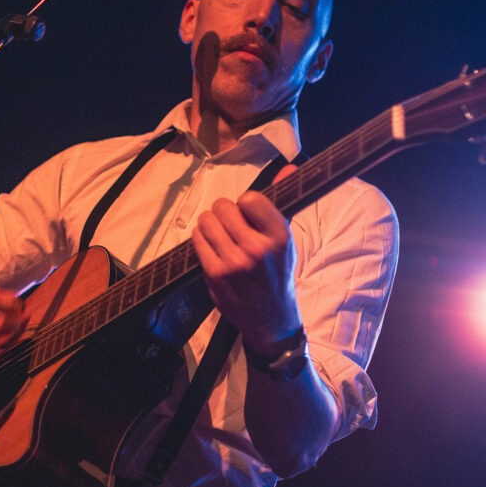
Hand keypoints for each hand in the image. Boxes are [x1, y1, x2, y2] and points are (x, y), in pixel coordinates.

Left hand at [191, 190, 301, 356]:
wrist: (271, 319)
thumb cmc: (277, 275)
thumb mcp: (287, 240)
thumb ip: (281, 202)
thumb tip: (289, 167)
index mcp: (279, 237)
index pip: (250, 198)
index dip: (245, 204)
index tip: (249, 214)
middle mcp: (257, 249)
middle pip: (223, 207)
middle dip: (225, 212)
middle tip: (232, 226)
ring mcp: (234, 262)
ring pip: (207, 220)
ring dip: (211, 224)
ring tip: (222, 236)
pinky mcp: (214, 273)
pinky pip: (197, 239)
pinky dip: (202, 239)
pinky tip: (214, 248)